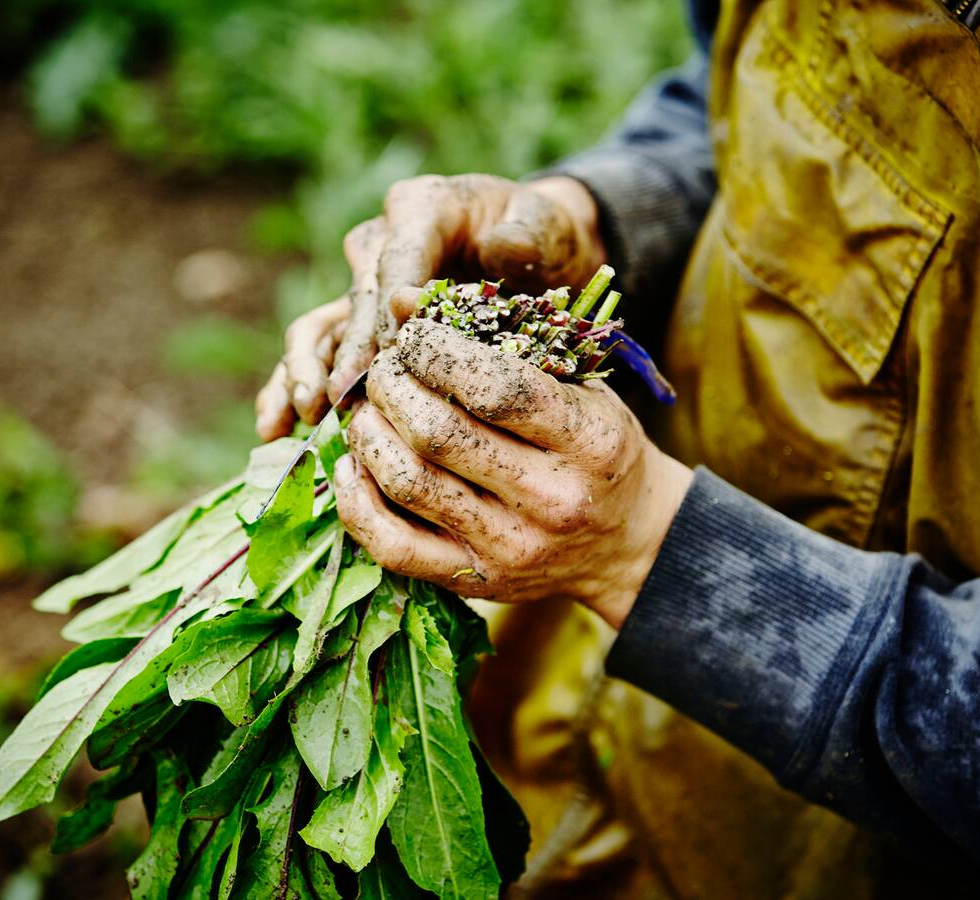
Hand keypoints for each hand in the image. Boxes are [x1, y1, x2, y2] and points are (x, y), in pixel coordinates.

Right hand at [255, 174, 606, 440]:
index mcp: (420, 208)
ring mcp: (364, 283)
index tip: (394, 354)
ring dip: (304, 371)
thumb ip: (525, 236)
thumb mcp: (546, 226)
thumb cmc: (543, 236)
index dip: (390, 309)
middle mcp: (381, 242)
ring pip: (322, 327)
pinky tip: (278, 426)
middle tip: (342, 397)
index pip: (396, 261)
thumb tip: (495, 251)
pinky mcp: (359, 320)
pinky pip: (320, 352)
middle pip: (355, 301)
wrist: (537, 249)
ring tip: (304, 415)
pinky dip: (294, 385)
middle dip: (347, 352)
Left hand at [332, 318, 691, 630]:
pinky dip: (356, 501)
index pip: (496, 390)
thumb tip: (401, 301)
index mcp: (588, 441)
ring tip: (368, 410)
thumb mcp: (577, 385)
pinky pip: (393, 545)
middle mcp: (551, 499)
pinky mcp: (474, 580)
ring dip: (369, 434)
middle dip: (393, 388)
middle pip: (438, 434)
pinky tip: (353, 464)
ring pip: (408, 482)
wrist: (627, 541)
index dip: (437, 352)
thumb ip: (501, 342)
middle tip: (385, 370)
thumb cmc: (594, 446)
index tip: (416, 336)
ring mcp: (510, 547)